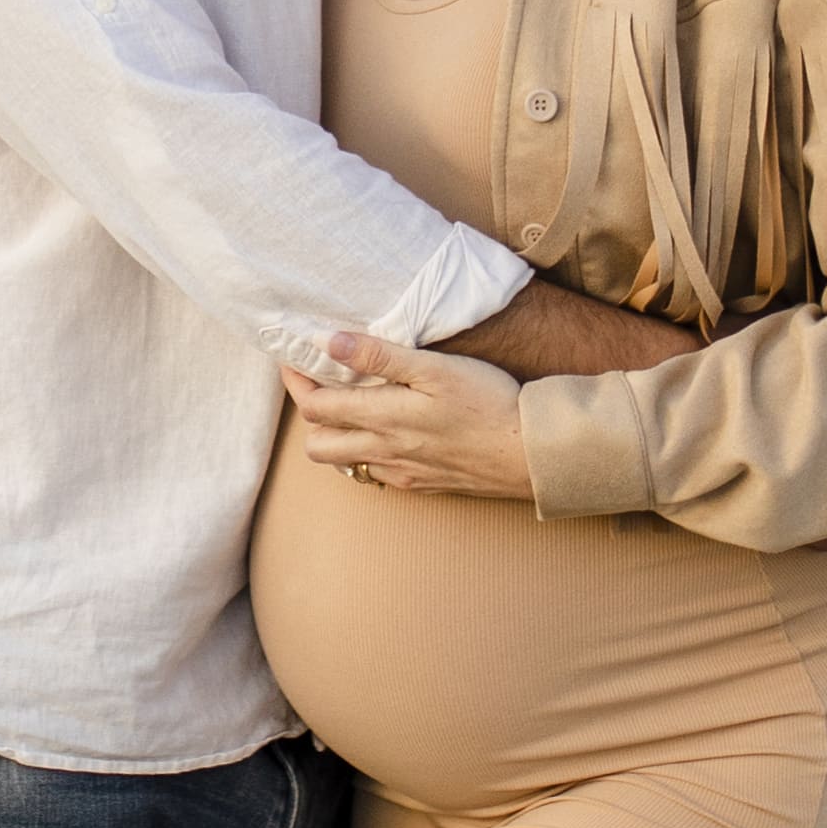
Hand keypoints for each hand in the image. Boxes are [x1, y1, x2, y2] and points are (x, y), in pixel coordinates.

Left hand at [284, 327, 531, 502]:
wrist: (530, 453)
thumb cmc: (488, 402)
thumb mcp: (435, 368)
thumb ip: (381, 355)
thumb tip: (330, 342)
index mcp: (382, 418)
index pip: (314, 407)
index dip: (296, 382)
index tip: (295, 359)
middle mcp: (383, 451)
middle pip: (316, 446)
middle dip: (308, 415)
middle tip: (318, 384)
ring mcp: (401, 472)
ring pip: (345, 463)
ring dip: (336, 436)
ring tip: (351, 405)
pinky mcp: (421, 485)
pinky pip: (377, 474)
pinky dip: (368, 452)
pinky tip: (388, 431)